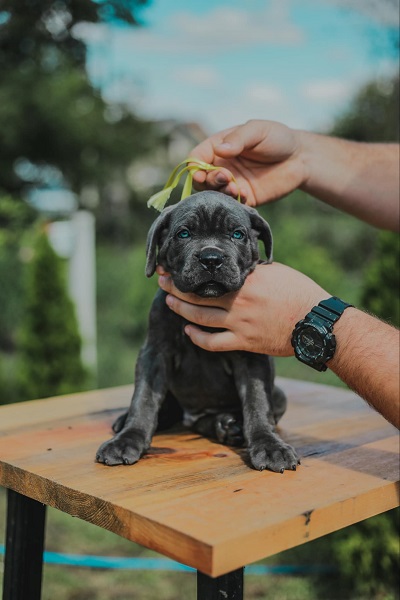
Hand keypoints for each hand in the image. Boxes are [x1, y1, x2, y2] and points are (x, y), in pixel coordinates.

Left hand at [157, 263, 329, 355]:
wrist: (316, 322)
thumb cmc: (300, 293)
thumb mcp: (276, 272)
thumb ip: (253, 270)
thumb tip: (239, 264)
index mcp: (247, 280)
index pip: (211, 273)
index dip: (190, 270)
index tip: (174, 264)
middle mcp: (239, 300)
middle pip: (199, 294)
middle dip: (176, 287)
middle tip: (162, 281)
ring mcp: (240, 322)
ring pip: (200, 317)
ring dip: (181, 309)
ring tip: (169, 302)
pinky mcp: (244, 341)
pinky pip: (213, 342)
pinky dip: (198, 337)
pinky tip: (188, 330)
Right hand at [190, 120, 308, 206]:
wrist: (300, 158)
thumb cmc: (277, 138)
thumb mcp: (257, 130)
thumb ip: (239, 139)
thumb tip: (221, 150)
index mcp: (219, 148)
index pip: (196, 158)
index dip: (194, 167)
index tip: (200, 172)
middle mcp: (222, 167)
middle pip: (201, 179)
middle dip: (208, 181)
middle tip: (224, 177)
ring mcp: (232, 184)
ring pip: (214, 194)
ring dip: (219, 192)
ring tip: (234, 188)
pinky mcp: (245, 198)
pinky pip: (231, 204)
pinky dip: (232, 202)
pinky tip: (243, 194)